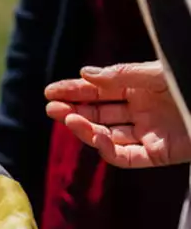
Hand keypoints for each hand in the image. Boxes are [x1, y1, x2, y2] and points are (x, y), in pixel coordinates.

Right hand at [45, 61, 190, 167]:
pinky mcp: (157, 154)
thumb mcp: (156, 72)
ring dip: (84, 128)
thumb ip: (120, 75)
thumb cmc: (190, 81)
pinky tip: (95, 135)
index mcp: (142, 87)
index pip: (100, 90)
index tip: (51, 91)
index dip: (75, 90)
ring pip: (107, 134)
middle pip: (100, 112)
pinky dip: (106, 148)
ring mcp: (149, 133)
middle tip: (51, 107)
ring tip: (67, 119)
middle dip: (74, 109)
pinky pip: (125, 156)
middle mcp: (143, 110)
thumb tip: (85, 74)